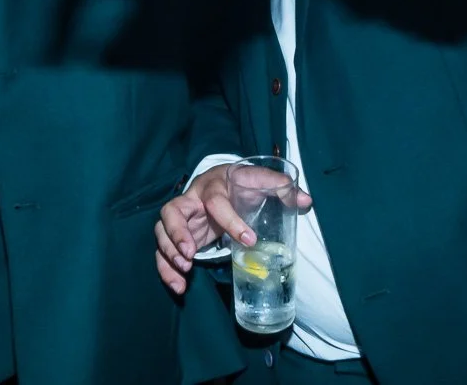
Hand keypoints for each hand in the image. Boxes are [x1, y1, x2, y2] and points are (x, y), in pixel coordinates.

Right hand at [154, 164, 311, 294]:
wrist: (223, 181)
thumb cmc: (241, 183)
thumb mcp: (259, 181)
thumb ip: (281, 188)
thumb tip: (306, 201)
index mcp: (214, 185)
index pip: (217, 201)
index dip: (231, 221)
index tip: (249, 241)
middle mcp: (192, 199)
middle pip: (172, 210)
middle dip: (177, 233)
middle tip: (190, 253)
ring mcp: (181, 217)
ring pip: (161, 231)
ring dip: (168, 252)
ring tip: (184, 271)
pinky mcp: (177, 235)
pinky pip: (162, 251)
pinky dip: (166, 268)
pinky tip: (178, 285)